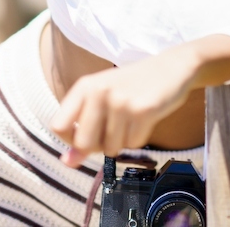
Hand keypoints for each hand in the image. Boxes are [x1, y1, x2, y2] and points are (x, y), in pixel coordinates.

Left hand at [49, 48, 195, 166]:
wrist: (172, 67)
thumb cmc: (133, 86)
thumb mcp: (102, 101)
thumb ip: (82, 132)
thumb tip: (67, 162)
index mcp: (84, 86)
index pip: (58, 126)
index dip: (71, 140)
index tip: (86, 136)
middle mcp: (99, 92)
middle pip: (83, 144)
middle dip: (99, 145)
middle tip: (114, 129)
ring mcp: (121, 101)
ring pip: (111, 148)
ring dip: (122, 141)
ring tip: (132, 119)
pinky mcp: (143, 110)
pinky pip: (133, 144)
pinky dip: (139, 138)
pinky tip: (144, 119)